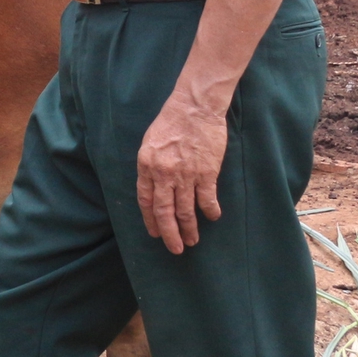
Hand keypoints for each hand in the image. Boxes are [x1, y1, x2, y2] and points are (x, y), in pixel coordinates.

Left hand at [136, 95, 228, 252]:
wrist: (194, 107)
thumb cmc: (171, 122)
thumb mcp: (149, 143)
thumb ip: (150, 167)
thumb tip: (154, 189)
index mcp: (146, 165)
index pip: (145, 201)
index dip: (151, 220)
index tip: (155, 234)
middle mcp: (163, 173)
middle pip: (165, 212)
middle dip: (170, 234)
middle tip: (176, 249)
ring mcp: (185, 174)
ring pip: (186, 210)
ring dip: (190, 228)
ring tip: (193, 240)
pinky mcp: (206, 172)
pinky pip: (207, 199)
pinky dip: (210, 211)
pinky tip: (212, 217)